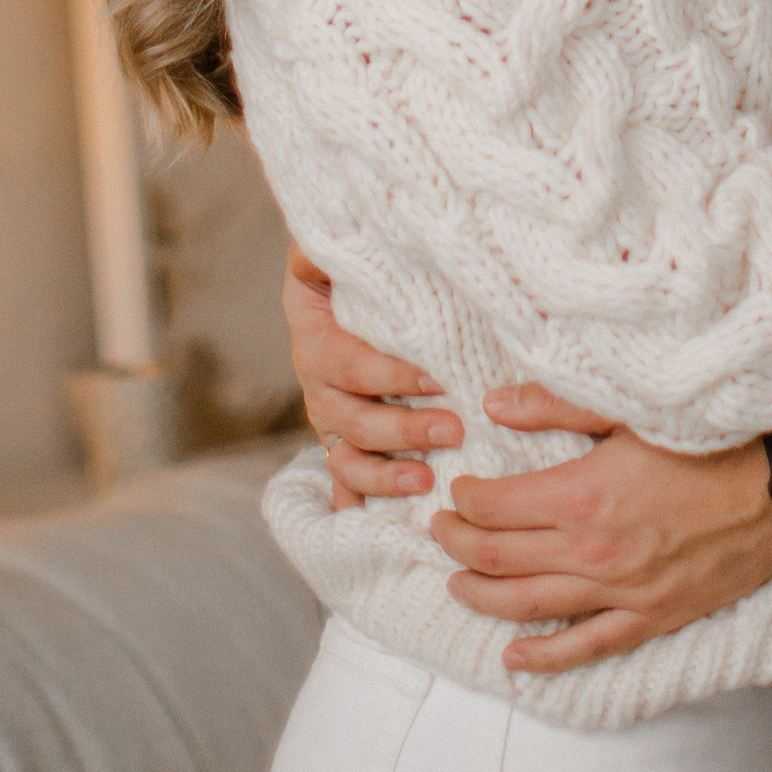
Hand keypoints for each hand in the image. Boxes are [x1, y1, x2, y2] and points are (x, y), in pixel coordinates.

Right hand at [284, 247, 461, 510]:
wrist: (346, 290)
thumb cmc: (356, 268)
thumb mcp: (334, 251)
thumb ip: (325, 246)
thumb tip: (319, 241)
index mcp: (316, 337)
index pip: (349, 363)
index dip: (389, 374)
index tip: (435, 378)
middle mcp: (319, 385)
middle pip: (354, 419)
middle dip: (404, 429)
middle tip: (454, 429)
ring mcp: (332, 421)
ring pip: (349, 459)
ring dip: (386, 475)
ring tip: (426, 480)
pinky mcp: (346, 446)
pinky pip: (346, 486)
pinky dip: (361, 509)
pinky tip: (389, 531)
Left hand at [429, 382, 771, 674]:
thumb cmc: (708, 439)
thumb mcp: (628, 408)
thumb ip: (556, 406)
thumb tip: (494, 403)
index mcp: (583, 493)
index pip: (495, 506)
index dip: (463, 500)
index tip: (455, 488)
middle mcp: (594, 551)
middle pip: (499, 558)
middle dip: (457, 545)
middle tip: (438, 531)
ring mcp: (621, 592)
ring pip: (529, 606)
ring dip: (483, 596)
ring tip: (457, 582)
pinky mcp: (651, 617)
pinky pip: (586, 646)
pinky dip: (544, 657)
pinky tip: (514, 657)